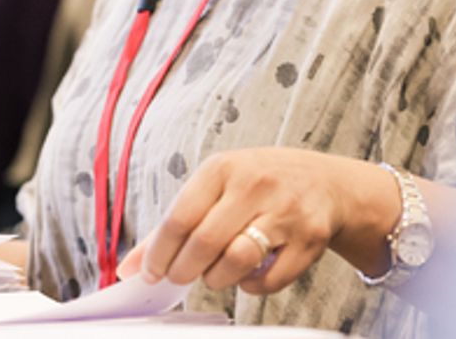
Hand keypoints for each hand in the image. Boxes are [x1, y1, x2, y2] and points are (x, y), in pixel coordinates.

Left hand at [116, 148, 385, 294]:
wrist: (324, 182)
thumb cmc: (257, 185)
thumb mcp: (215, 187)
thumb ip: (174, 224)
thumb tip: (131, 266)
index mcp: (222, 168)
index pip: (180, 216)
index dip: (160, 251)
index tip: (150, 273)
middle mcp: (254, 185)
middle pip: (205, 241)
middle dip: (184, 269)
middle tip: (178, 278)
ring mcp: (284, 211)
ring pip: (237, 260)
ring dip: (216, 279)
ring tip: (213, 275)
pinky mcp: (310, 238)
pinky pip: (270, 278)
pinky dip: (251, 287)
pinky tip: (246, 277)